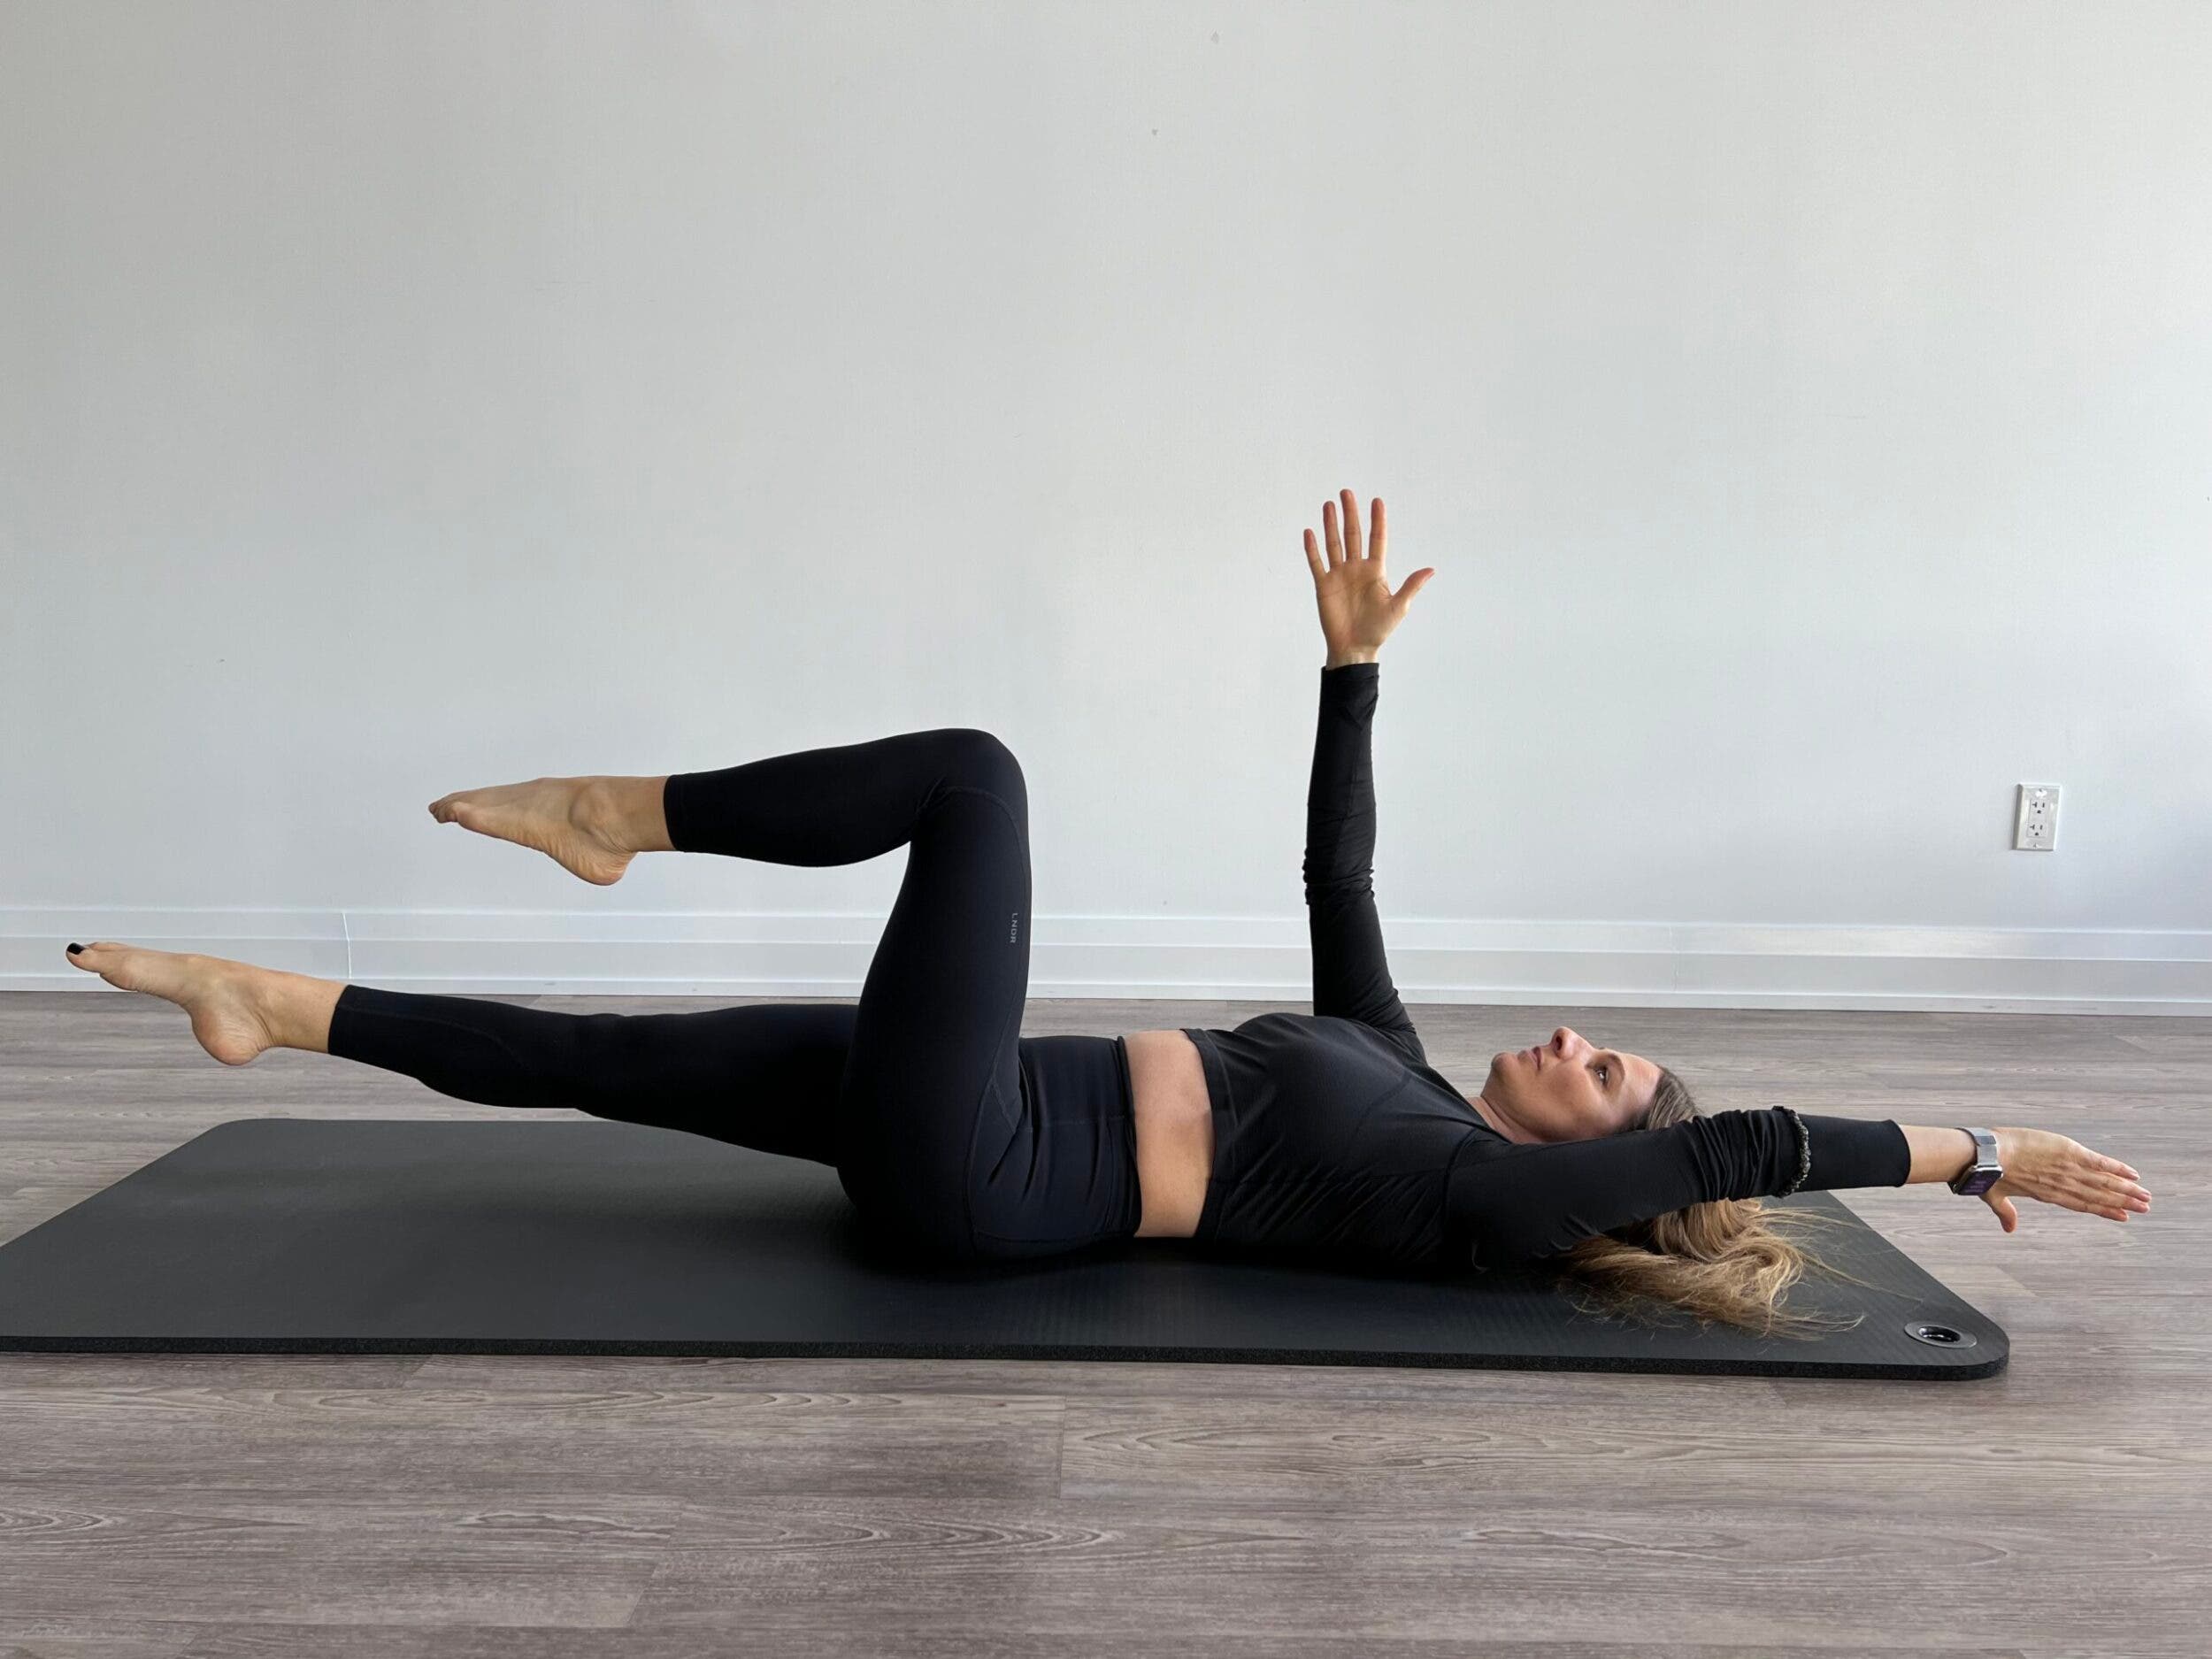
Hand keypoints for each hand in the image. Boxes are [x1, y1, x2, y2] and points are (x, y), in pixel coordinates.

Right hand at [1304, 489, 1433, 660]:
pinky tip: (1310, 532)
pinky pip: (1317, 563)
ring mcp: (1339, 576)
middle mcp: (1356, 569)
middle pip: (1353, 535)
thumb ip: (1411, 585)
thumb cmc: (1378, 629)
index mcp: (1375, 571)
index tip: (1377, 501)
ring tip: (1329, 505)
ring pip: (1334, 544)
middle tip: (1347, 493)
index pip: (1377, 539)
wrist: (1355, 648)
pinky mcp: (1324, 586)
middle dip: (1350, 514)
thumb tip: (1431, 569)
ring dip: (1331, 525)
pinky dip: (1312, 549)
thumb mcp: (1399, 607)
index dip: (1378, 521)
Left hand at [1977, 1127, 2150, 1232]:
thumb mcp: (1995, 1197)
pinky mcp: (2068, 1152)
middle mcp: (2063, 1185)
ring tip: (2146, 1196)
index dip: (2104, 1211)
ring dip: (2126, 1189)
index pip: (2083, 1205)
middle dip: (2123, 1202)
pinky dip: (2116, 1168)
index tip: (2123, 1217)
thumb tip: (2009, 1229)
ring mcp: (2067, 1169)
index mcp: (2049, 1195)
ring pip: (2104, 1182)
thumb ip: (2006, 1213)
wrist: (1986, 1156)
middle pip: (2099, 1196)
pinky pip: (2098, 1162)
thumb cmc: (1986, 1175)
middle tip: (2145, 1208)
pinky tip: (2132, 1174)